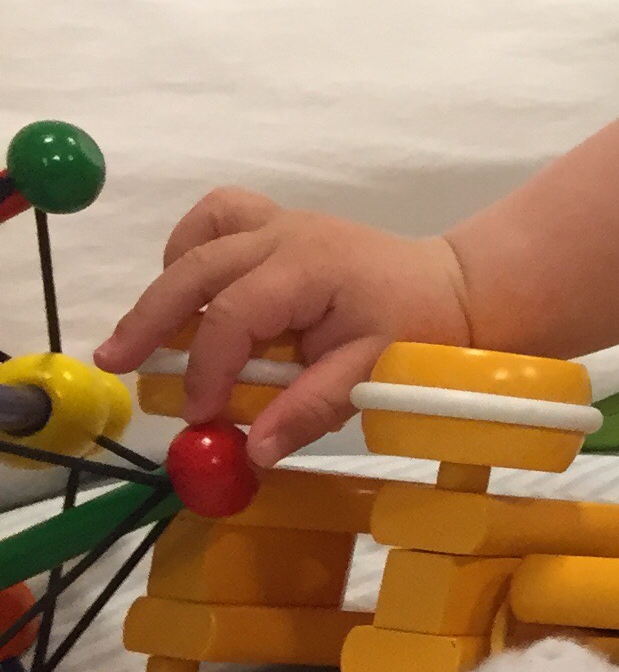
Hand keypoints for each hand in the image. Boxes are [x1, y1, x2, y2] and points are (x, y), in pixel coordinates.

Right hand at [93, 192, 475, 465]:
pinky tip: (194, 294)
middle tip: (114, 364)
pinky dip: (192, 249)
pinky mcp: (276, 225)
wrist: (451, 287)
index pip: (234, 316)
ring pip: (201, 234)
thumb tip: (252, 452)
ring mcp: (279, 223)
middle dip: (150, 319)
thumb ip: (309, 411)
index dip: (208, 368)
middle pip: (197, 269)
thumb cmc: (416, 329)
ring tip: (153, 334)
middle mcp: (286, 235)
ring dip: (169, 282)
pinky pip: (219, 218)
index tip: (199, 415)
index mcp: (310, 269)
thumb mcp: (371, 376)